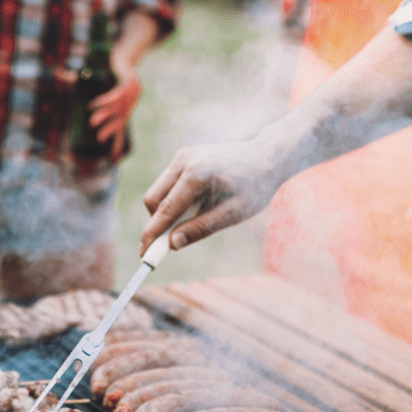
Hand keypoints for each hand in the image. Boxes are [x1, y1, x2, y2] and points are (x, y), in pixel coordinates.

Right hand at [88, 68, 142, 158]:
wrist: (125, 62)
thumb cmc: (116, 80)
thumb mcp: (108, 91)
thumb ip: (94, 98)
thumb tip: (72, 93)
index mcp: (123, 111)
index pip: (120, 130)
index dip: (117, 143)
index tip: (114, 157)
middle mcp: (126, 105)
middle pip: (118, 121)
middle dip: (110, 130)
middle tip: (98, 139)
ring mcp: (128, 94)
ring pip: (114, 108)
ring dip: (103, 115)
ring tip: (91, 122)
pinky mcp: (127, 82)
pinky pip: (115, 93)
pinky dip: (105, 99)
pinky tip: (94, 105)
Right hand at [140, 138, 283, 253]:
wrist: (267, 155)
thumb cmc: (255, 186)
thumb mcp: (234, 213)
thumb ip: (202, 227)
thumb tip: (172, 244)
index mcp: (197, 174)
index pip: (165, 210)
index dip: (152, 235)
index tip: (143, 256)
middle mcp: (185, 160)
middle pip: (153, 199)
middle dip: (157, 223)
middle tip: (167, 245)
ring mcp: (183, 155)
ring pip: (158, 190)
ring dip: (166, 211)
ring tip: (197, 217)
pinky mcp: (185, 155)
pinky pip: (169, 182)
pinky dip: (175, 198)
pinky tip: (201, 202)